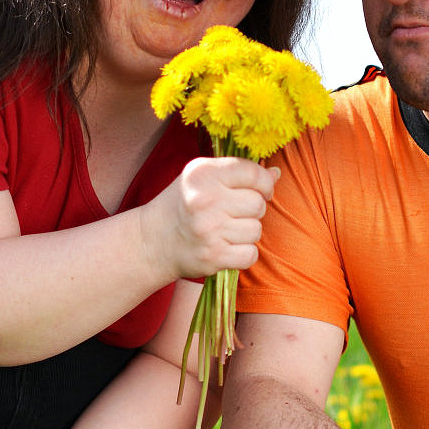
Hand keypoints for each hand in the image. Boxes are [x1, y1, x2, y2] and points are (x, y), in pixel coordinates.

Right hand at [149, 156, 279, 278]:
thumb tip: (276, 174)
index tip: (259, 191)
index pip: (254, 173)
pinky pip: (250, 254)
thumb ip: (238, 172)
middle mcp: (205, 199)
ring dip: (246, 233)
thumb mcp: (202, 177)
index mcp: (203, 173)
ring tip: (226, 230)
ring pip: (256, 230)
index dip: (264, 184)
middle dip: (252, 210)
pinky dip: (243, 254)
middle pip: (258, 204)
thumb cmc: (184, 204)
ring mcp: (209, 230)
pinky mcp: (213, 256)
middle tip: (233, 213)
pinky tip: (227, 247)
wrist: (152, 241)